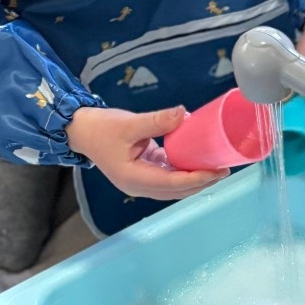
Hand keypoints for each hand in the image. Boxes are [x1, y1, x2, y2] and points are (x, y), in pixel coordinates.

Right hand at [66, 105, 225, 201]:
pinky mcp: (143, 173)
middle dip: (201, 182)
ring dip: (195, 180)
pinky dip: (184, 173)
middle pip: (176, 191)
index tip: (217, 170)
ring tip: (216, 168)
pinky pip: (168, 178)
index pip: (173, 184)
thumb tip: (184, 114)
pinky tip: (197, 162)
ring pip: (173, 188)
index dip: (197, 178)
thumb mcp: (129, 123)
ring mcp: (140, 182)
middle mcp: (139, 186)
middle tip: (224, 169)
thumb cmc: (101, 128)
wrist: (80, 131)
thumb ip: (157, 121)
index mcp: (134, 178)